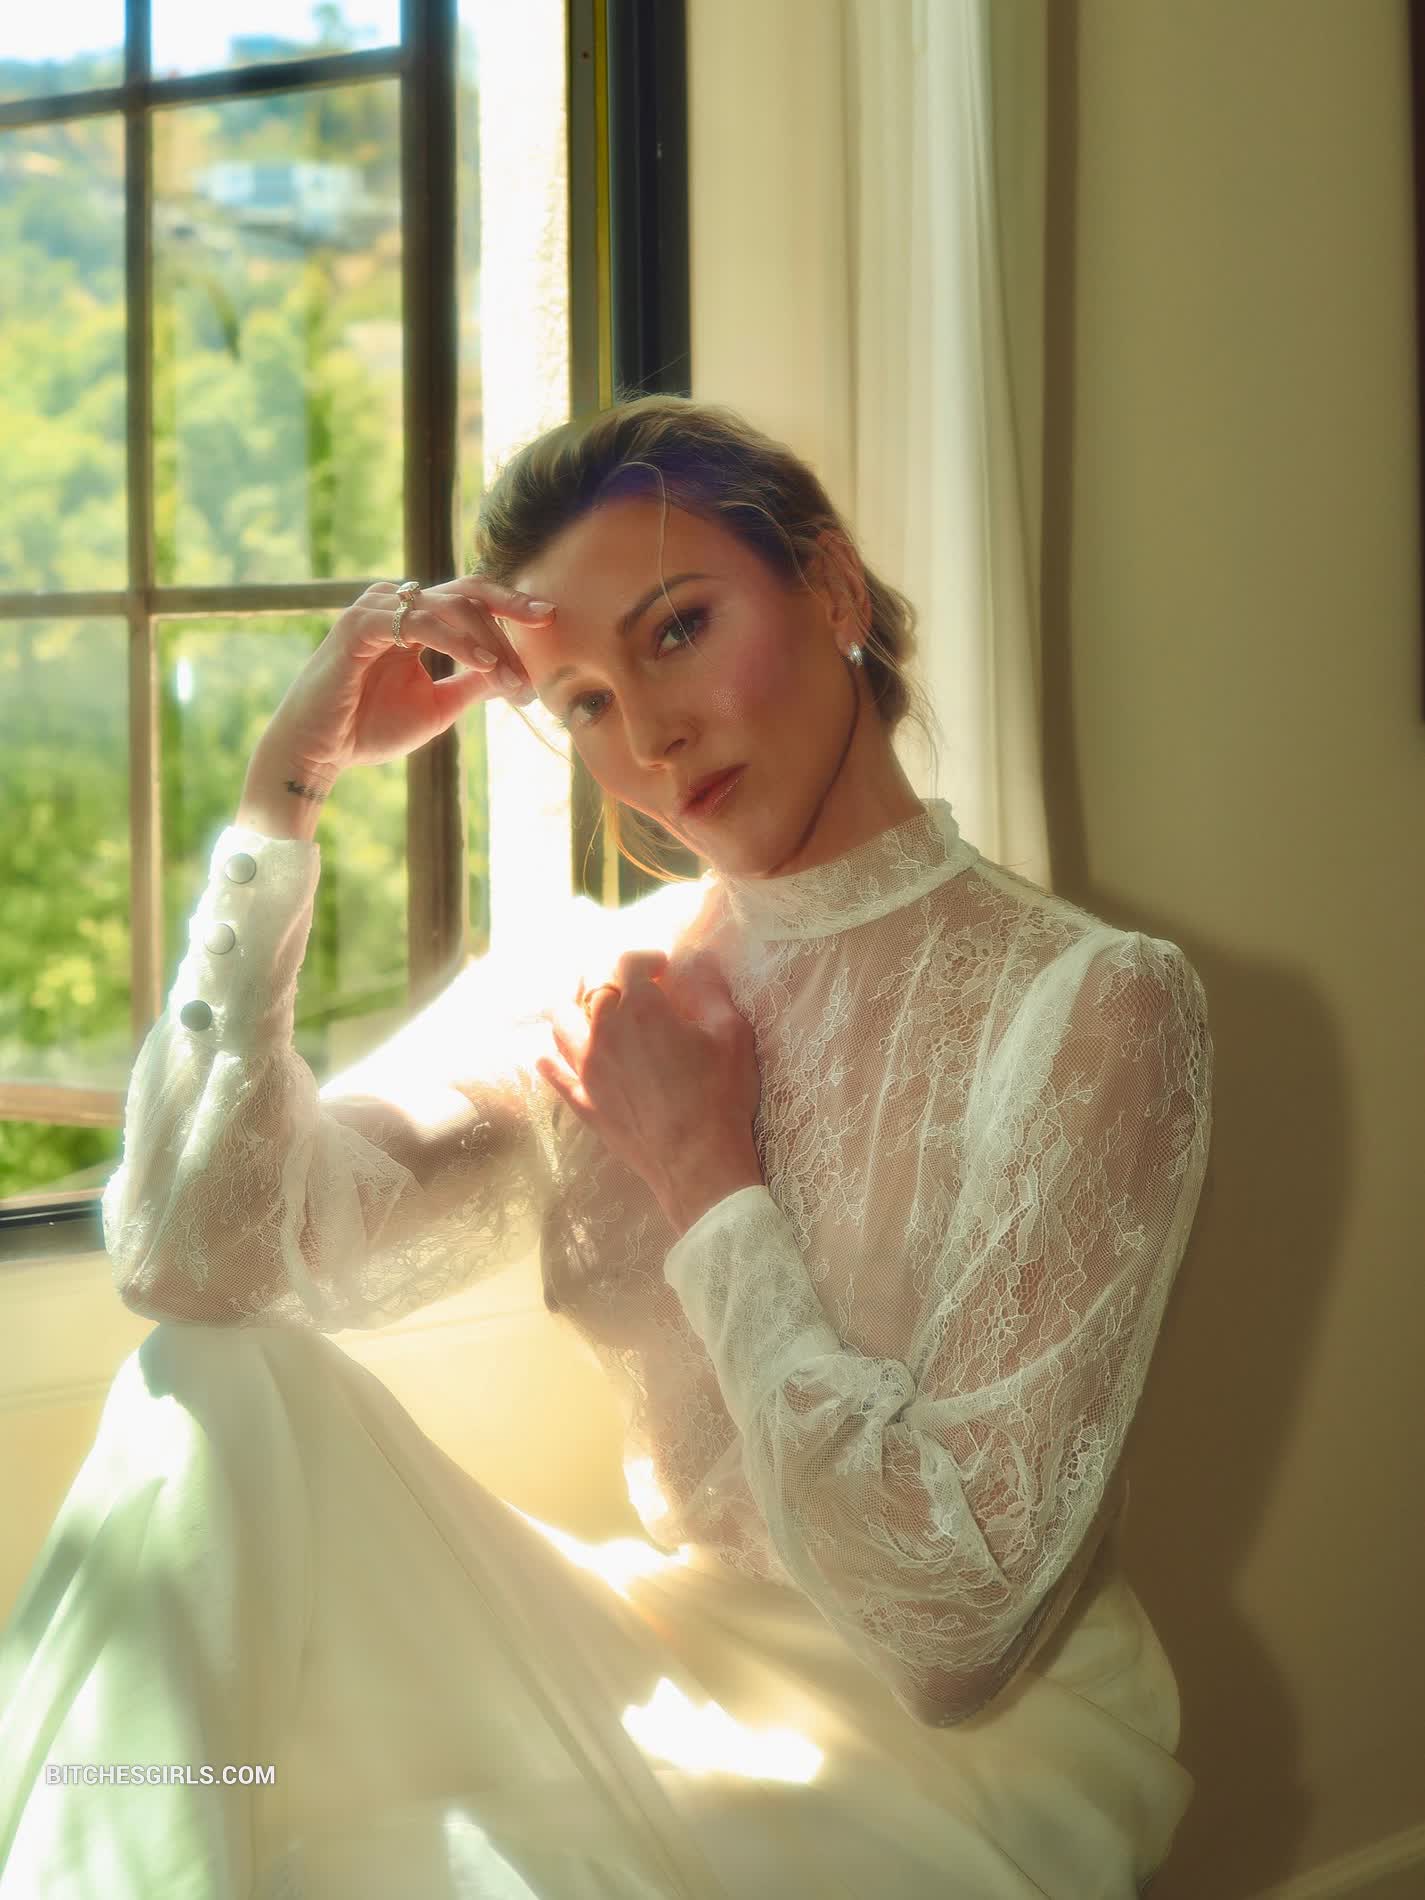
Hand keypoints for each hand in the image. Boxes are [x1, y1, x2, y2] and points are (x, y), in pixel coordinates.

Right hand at [262, 576, 556, 786]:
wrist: (318, 752)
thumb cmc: (369, 729)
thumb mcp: (438, 705)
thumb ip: (472, 682)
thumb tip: (512, 672)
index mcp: (414, 619)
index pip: (470, 597)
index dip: (510, 604)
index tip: (550, 618)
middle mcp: (395, 606)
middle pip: (466, 593)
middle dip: (509, 615)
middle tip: (543, 633)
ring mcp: (375, 611)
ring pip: (448, 606)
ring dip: (489, 642)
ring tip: (513, 678)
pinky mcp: (358, 627)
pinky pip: (416, 622)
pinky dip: (454, 640)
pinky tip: (483, 664)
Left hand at [536, 947, 762, 1225]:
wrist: (697, 1161)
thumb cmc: (720, 1096)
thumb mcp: (732, 1035)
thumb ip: (712, 991)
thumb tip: (700, 960)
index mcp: (642, 1008)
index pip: (628, 961)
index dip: (646, 957)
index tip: (663, 968)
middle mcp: (605, 1030)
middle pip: (589, 985)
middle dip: (610, 976)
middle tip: (629, 984)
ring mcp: (588, 1066)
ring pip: (560, 1022)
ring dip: (575, 1009)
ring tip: (593, 1013)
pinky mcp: (583, 1099)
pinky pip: (554, 1073)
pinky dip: (552, 1060)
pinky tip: (551, 1057)